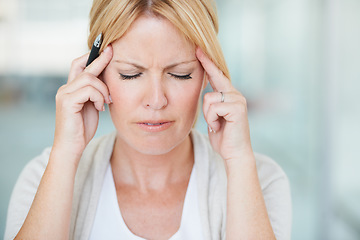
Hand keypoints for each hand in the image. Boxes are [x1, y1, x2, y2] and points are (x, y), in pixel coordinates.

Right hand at [53, 46, 112, 159]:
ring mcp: (64, 94)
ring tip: (107, 102)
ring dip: (103, 89)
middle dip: (100, 59)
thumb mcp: (93, 106)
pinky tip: (100, 108)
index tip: (108, 48)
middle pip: (84, 67)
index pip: (80, 65)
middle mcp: (65, 88)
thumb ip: (96, 93)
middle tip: (112, 51)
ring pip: (89, 78)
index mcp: (71, 89)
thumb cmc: (82, 128)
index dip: (93, 56)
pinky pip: (88, 90)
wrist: (72, 147)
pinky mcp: (66, 101)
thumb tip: (107, 80)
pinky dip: (99, 97)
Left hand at [196, 47, 252, 161]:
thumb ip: (211, 105)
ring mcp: (238, 100)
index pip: (217, 75)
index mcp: (229, 95)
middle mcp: (235, 94)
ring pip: (208, 98)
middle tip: (211, 113)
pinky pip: (213, 108)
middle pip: (211, 84)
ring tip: (217, 125)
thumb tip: (205, 95)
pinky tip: (219, 128)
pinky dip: (212, 120)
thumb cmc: (223, 137)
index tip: (198, 49)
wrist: (234, 153)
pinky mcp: (237, 108)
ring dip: (207, 115)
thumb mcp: (214, 117)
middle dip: (206, 100)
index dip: (208, 62)